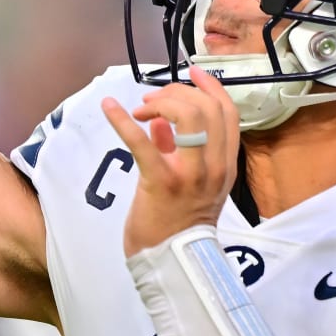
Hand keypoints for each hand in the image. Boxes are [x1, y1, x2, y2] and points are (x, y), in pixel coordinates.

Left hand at [101, 66, 240, 256]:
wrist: (172, 262)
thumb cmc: (179, 223)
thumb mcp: (193, 184)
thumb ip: (177, 148)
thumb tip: (159, 120)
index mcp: (225, 165)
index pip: (227, 113)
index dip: (210, 86)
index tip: (192, 73)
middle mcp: (214, 167)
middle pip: (207, 108)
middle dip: (177, 93)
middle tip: (153, 99)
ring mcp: (190, 175)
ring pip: (189, 117)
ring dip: (160, 102)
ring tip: (140, 108)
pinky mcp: (161, 183)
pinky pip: (143, 144)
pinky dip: (122, 121)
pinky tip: (108, 107)